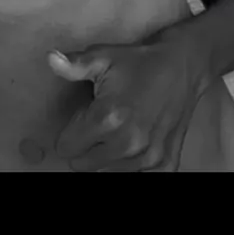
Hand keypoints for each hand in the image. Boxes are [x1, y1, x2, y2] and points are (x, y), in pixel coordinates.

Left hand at [48, 28, 205, 171]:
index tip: (86, 114)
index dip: (72, 129)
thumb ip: (74, 65)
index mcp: (108, 118)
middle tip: (103, 121)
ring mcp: (148, 158)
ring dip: (107, 156)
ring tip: (121, 128)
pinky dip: (130, 164)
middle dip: (86, 145)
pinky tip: (137, 140)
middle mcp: (127, 144)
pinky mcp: (165, 164)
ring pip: (106, 173)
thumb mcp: (103, 57)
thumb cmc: (139, 61)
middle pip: (82, 165)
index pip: (66, 148)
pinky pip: (134, 178)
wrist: (184, 65)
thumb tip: (50, 58)